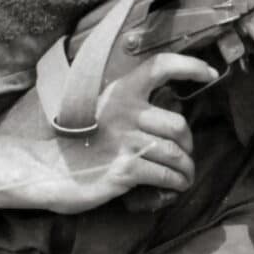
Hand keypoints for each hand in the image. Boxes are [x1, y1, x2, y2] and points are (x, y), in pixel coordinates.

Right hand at [44, 52, 217, 212]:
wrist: (42, 171)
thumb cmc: (74, 145)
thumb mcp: (101, 114)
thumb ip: (130, 111)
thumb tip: (167, 122)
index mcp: (119, 92)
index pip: (160, 66)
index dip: (190, 66)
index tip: (211, 73)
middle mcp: (124, 112)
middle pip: (178, 124)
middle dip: (188, 143)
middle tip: (184, 155)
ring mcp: (125, 141)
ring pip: (175, 152)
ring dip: (186, 167)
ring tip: (185, 176)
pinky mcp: (124, 169)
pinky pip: (165, 174)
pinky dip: (176, 182)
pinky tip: (176, 186)